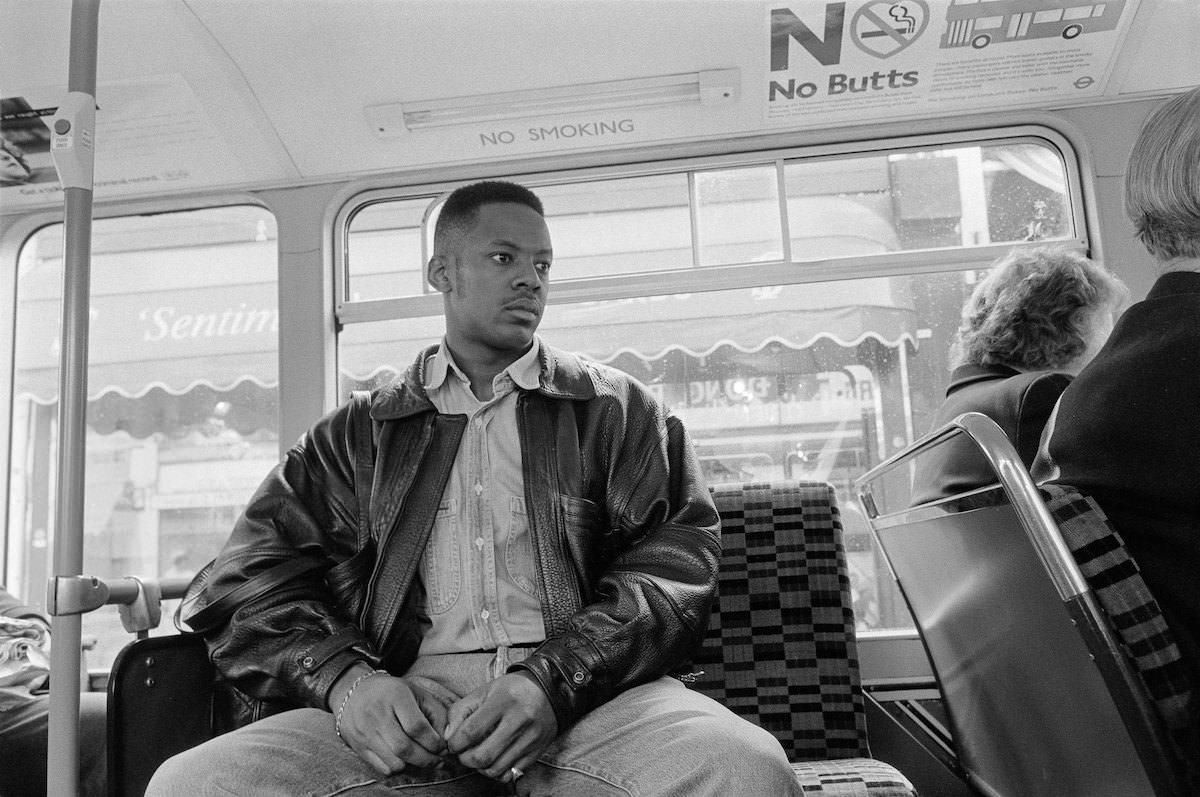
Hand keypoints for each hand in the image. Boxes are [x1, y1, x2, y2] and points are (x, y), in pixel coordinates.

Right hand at [334, 670, 457, 774]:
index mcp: (395, 696)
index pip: (417, 727)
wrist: (354, 692)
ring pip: (394, 762)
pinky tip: (406, 759)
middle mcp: (377, 715)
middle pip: (405, 748)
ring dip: (414, 765)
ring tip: (423, 760)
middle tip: (438, 760)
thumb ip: (436, 712)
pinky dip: (398, 768)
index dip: (434, 742)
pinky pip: (382, 768)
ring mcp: (366, 733)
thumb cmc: (393, 693)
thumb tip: (447, 737)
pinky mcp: (359, 747)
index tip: (442, 747)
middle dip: (427, 759)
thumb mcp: (416, 692)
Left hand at [443, 673, 557, 781]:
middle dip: (465, 759)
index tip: (453, 743)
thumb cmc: (512, 690)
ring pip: (496, 769)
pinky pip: (511, 774)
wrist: (549, 690)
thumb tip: (447, 737)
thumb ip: (461, 711)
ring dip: (480, 768)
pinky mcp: (537, 751)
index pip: (471, 731)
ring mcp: (530, 738)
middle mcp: (519, 720)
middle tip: (464, 753)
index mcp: (503, 701)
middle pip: (483, 756)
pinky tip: (494, 761)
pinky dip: (497, 772)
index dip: (455, 743)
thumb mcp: (484, 691)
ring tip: (478, 757)